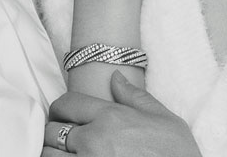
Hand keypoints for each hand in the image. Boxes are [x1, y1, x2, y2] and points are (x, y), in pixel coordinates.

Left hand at [43, 71, 201, 155]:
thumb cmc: (178, 156)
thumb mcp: (165, 120)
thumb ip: (136, 97)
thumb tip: (116, 77)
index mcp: (111, 118)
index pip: (67, 103)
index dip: (61, 108)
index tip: (64, 115)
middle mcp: (94, 141)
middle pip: (51, 131)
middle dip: (54, 132)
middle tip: (65, 139)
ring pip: (48, 156)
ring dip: (53, 154)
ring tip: (67, 155)